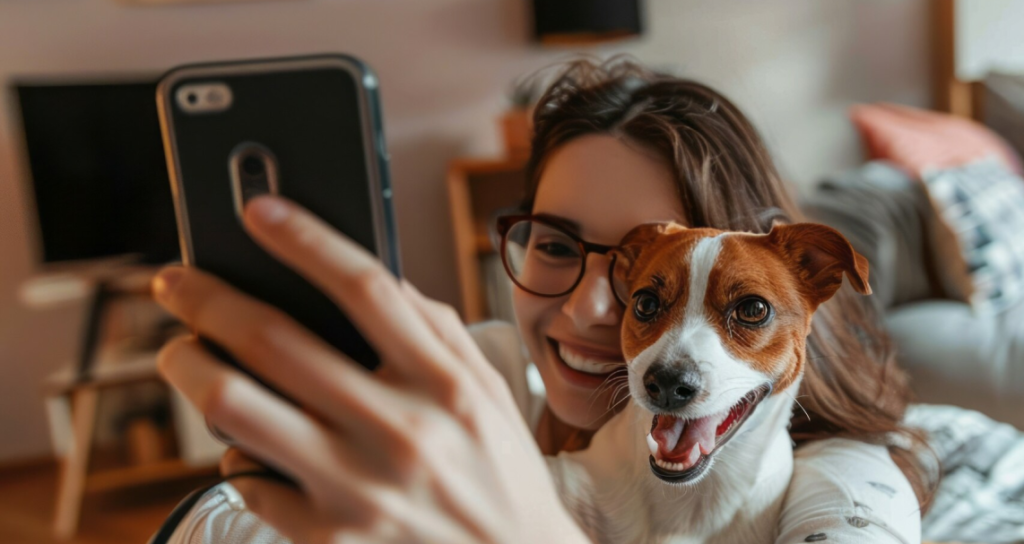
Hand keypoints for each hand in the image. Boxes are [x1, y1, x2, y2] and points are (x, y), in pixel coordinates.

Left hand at [153, 196, 587, 543]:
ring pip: (236, 406)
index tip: (257, 210)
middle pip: (275, 340)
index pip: (364, 287)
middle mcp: (400, 431)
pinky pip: (248, 479)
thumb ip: (437, 330)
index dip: (304, 239)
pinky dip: (233, 453)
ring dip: (188, 366)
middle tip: (175, 282)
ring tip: (180, 352)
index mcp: (445, 384)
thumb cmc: (500, 472)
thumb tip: (375, 278)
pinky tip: (243, 441)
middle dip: (207, 298)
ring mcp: (358, 488)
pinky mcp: (328, 537)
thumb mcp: (488, 391)